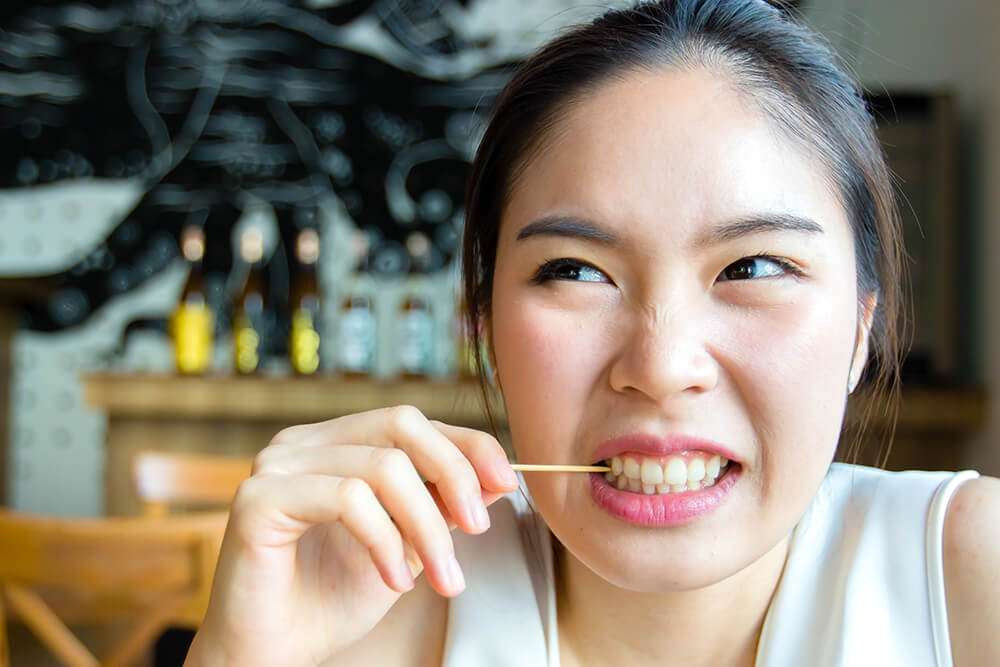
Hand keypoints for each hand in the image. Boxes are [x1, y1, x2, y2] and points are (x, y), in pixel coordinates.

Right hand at [183, 405, 519, 666]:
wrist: (272, 655)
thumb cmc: (331, 601)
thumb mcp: (407, 545)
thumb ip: (441, 506)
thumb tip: (498, 476)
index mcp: (335, 444)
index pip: (411, 422)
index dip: (465, 445)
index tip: (507, 483)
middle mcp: (303, 442)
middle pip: (400, 424)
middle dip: (453, 474)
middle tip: (478, 529)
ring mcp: (277, 465)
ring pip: (383, 467)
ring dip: (427, 527)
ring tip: (442, 577)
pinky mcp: (259, 498)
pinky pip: (348, 500)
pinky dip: (386, 541)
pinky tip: (395, 581)